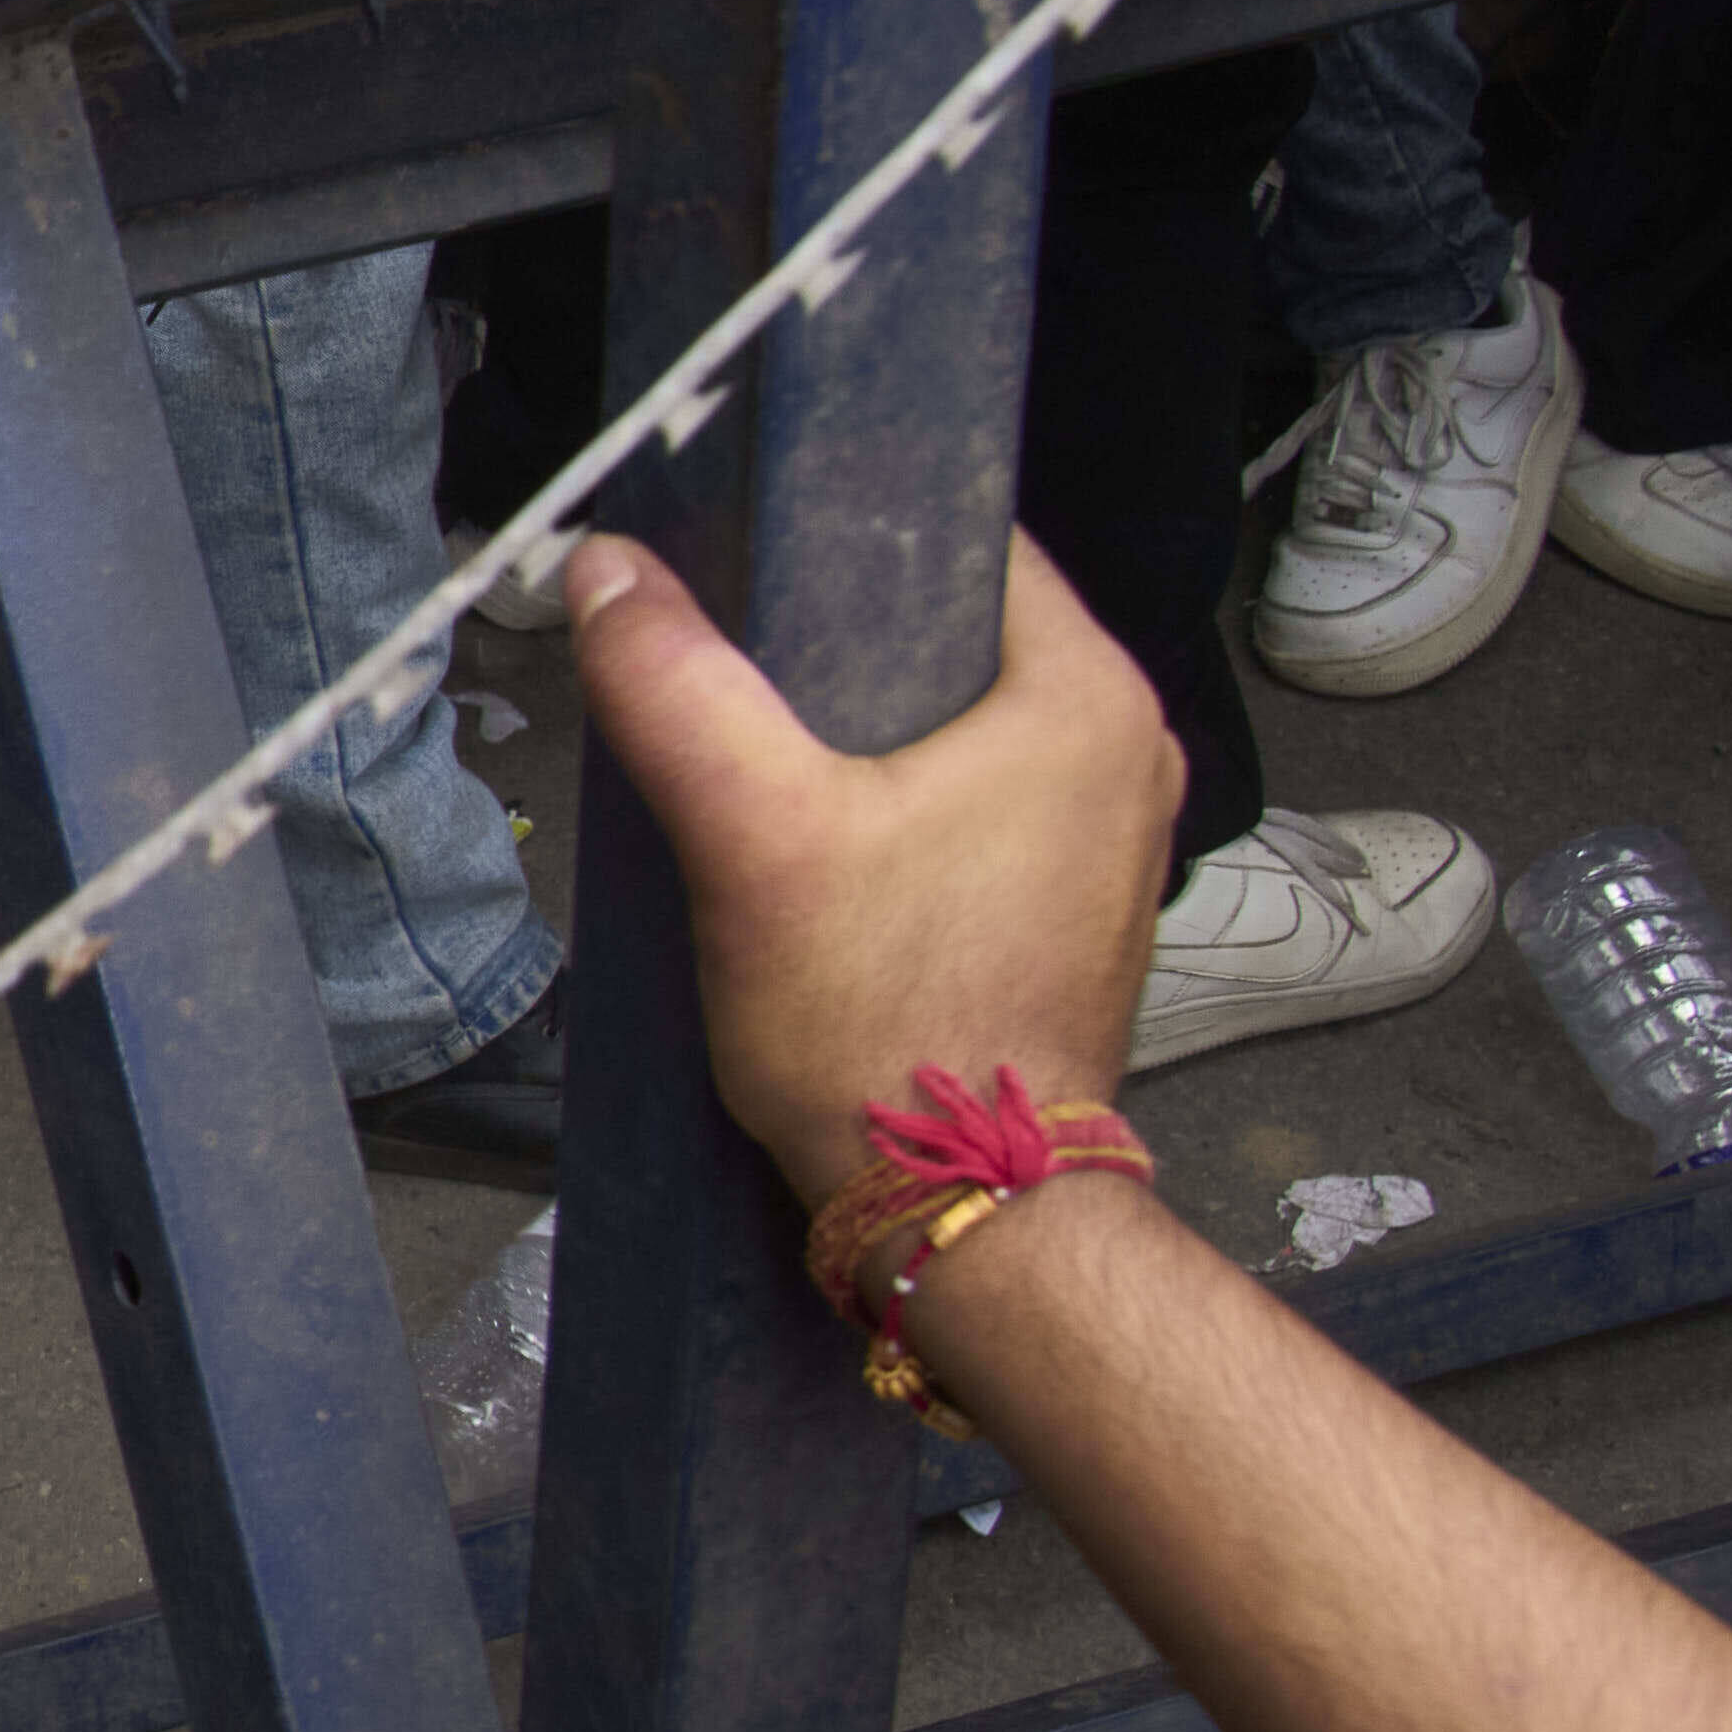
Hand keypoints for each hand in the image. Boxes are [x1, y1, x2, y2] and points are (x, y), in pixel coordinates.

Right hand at [553, 528, 1177, 1211]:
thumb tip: (603, 567)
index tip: (742, 554)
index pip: (963, 538)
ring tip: (755, 756)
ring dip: (860, 730)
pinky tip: (816, 842)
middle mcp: (1128, 752)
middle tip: (725, 666)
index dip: (843, 529)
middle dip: (834, 641)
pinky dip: (899, 803)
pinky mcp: (1073, 904)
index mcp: (1088, 697)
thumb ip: (675, 686)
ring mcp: (1110, 835)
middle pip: (953, 632)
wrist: (959, 1202)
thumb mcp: (753, 835)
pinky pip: (977, 801)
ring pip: (958, 722)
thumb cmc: (882, 1019)